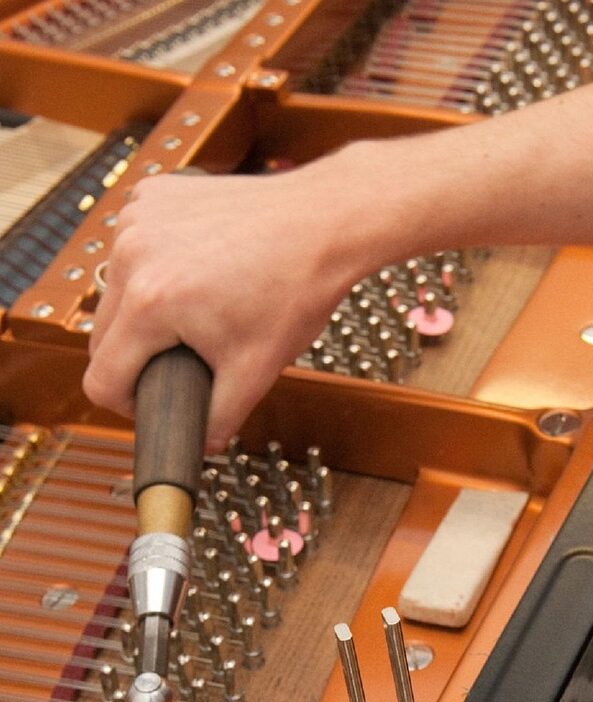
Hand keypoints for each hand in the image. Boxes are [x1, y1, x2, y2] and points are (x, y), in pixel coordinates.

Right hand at [83, 158, 365, 449]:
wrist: (322, 224)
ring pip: (116, 289)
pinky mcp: (149, 196)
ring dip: (145, 310)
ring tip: (199, 314)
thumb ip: (221, 418)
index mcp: (149, 303)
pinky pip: (135, 248)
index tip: (157, 403)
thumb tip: (203, 445)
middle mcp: (131, 255)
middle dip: (140, 357)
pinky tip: (199, 271)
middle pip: (104, 335)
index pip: (102, 378)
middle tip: (187, 361)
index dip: (129, 405)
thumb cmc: (296, 288)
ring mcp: (136, 218)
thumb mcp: (258, 369)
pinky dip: (157, 265)